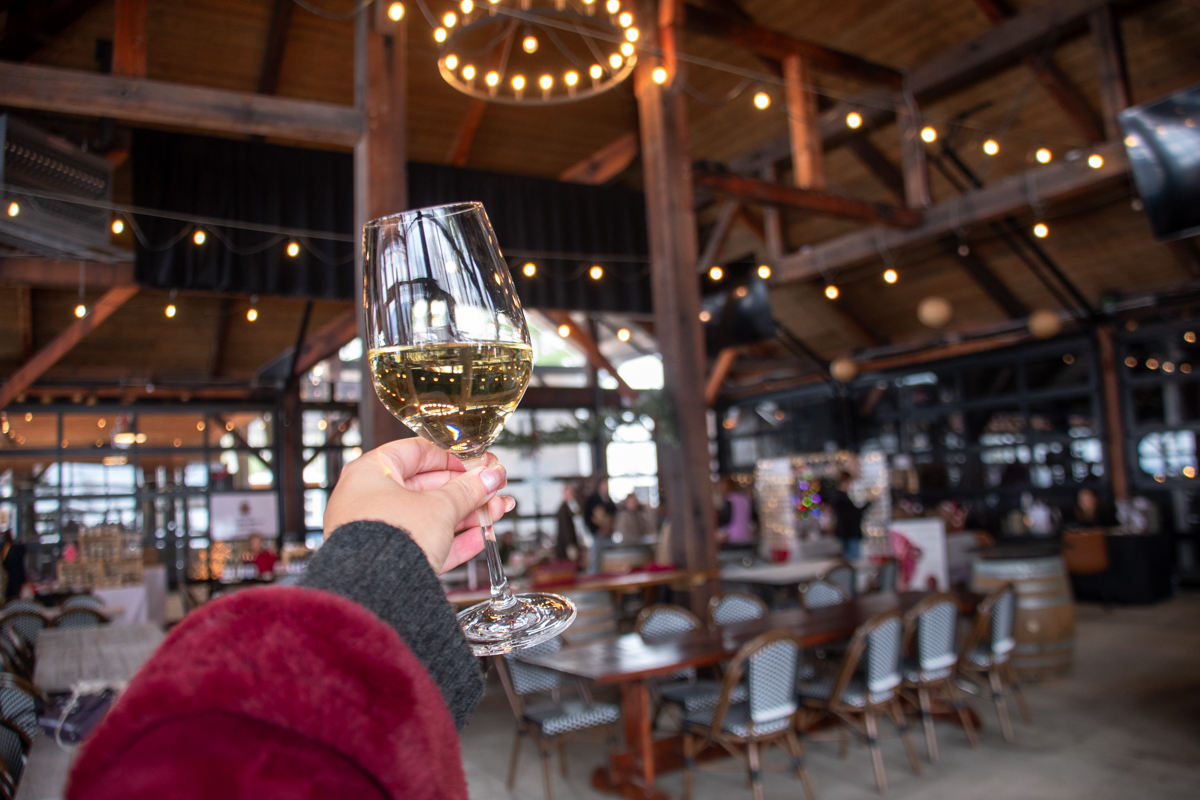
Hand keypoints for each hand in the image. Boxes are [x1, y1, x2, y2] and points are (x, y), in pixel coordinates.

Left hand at [324, 438, 510, 573]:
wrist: (375, 592)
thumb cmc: (390, 538)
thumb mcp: (439, 506)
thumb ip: (468, 490)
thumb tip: (489, 477)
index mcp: (371, 473)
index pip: (416, 452)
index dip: (451, 457)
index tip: (476, 464)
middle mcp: (369, 500)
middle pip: (426, 487)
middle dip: (465, 490)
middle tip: (491, 488)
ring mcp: (378, 531)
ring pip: (429, 517)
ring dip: (466, 514)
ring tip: (495, 512)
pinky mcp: (389, 560)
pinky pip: (424, 543)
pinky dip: (452, 539)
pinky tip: (480, 537)